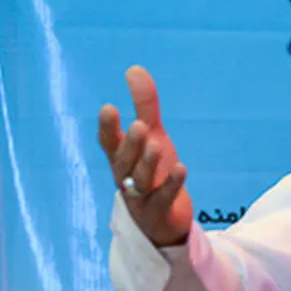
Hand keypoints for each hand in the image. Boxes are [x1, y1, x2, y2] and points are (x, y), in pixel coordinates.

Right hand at [98, 66, 192, 246]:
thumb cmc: (152, 174)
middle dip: (130, 144)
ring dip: (148, 163)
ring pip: (141, 180)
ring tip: (157, 144)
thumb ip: (145, 106)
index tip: (109, 108)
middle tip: (139, 125)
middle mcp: (126, 178)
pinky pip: (164, 198)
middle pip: (124, 162)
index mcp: (121, 159)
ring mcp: (142, 197)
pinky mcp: (160, 211)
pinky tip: (182, 168)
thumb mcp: (152, 137)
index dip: (107, 128)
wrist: (161, 222)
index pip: (109, 143)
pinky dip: (172, 184)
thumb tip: (134, 68)